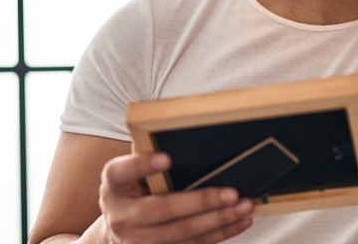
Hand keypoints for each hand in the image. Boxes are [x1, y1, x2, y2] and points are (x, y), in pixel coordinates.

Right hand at [99, 152, 253, 243]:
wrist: (120, 232)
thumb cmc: (134, 191)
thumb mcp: (131, 174)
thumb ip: (148, 155)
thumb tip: (177, 124)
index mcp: (113, 186)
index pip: (120, 172)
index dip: (142, 165)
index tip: (167, 158)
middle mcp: (120, 216)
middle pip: (162, 208)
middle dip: (200, 201)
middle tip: (231, 193)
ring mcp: (136, 241)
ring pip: (182, 232)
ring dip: (218, 220)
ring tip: (244, 207)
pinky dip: (219, 234)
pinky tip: (238, 222)